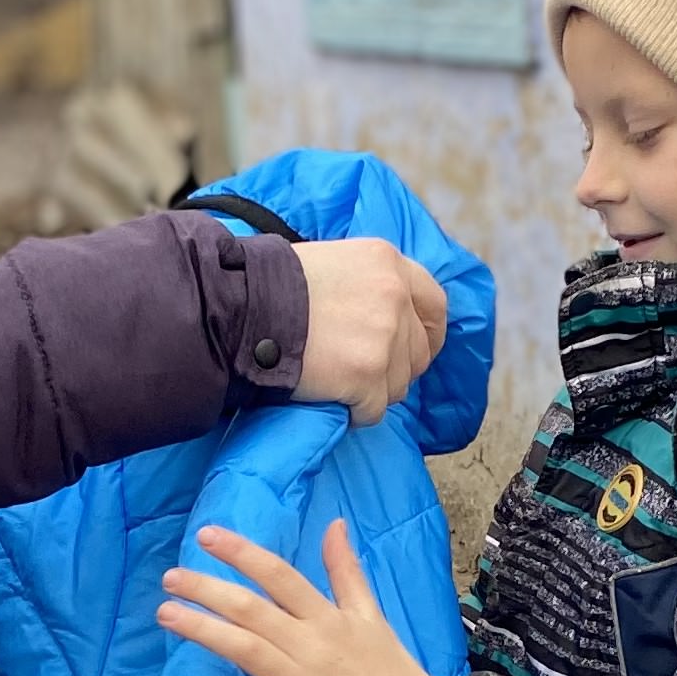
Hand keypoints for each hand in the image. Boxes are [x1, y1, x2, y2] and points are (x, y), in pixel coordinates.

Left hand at [157, 519, 461, 675]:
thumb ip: (346, 571)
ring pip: (246, 651)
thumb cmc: (392, 671)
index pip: (280, 575)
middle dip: (209, 589)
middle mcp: (313, 645)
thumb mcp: (371, 615)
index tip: (207, 535)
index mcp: (329, 617)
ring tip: (166, 614)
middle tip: (170, 576)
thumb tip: (334, 523)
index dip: (242, 553)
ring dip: (203, 631)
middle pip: (253, 609)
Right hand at [287, 241, 446, 424]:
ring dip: (372, 392)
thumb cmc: (272, 286)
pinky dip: (355, 412)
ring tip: (337, 383)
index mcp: (388, 263)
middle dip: (396, 368)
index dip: (428, 332)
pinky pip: (374, 410)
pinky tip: (331, 399)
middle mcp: (395, 297)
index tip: (417, 348)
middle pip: (418, 351)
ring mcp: (385, 338)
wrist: (242, 309)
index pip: (434, 304)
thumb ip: (368, 285)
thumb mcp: (333, 263)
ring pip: (398, 385)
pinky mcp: (368, 376)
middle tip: (365, 374)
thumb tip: (387, 317)